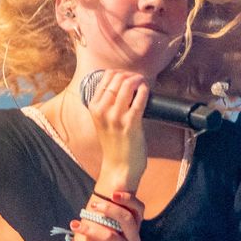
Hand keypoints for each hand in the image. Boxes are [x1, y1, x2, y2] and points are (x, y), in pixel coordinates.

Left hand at [70, 191, 148, 240]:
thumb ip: (109, 227)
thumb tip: (89, 208)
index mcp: (134, 231)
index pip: (139, 210)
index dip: (129, 199)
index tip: (112, 193)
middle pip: (126, 219)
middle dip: (108, 210)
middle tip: (90, 207)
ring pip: (111, 237)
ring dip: (90, 230)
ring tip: (75, 226)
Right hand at [87, 70, 148, 192]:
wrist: (119, 167)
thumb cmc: (114, 145)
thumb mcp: (103, 121)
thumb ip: (108, 104)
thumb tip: (123, 84)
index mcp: (94, 108)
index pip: (105, 78)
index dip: (120, 73)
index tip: (128, 77)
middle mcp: (102, 110)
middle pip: (117, 78)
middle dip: (130, 75)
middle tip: (138, 80)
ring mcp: (116, 117)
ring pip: (128, 84)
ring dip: (138, 80)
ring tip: (143, 83)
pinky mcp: (131, 123)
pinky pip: (139, 98)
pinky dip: (144, 90)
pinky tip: (146, 90)